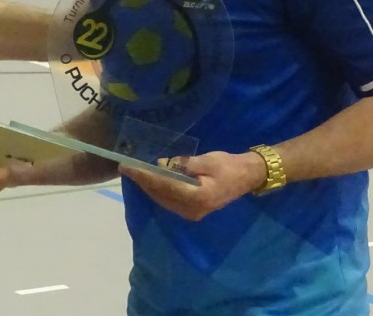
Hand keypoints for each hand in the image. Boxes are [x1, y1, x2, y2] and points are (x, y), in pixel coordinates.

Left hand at [118, 151, 264, 220]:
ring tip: (135, 172)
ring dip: (148, 187)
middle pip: (159, 195)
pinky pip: (169, 201)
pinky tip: (150, 180)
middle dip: (142, 181)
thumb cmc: (228, 166)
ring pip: (162, 200)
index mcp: (197, 196)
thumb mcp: (206, 160)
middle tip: (126, 168)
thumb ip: (183, 164)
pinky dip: (158, 191)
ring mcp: (191, 213)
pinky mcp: (191, 212)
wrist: (246, 177)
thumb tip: (161, 165)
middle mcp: (192, 209)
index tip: (127, 167)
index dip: (143, 176)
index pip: (163, 185)